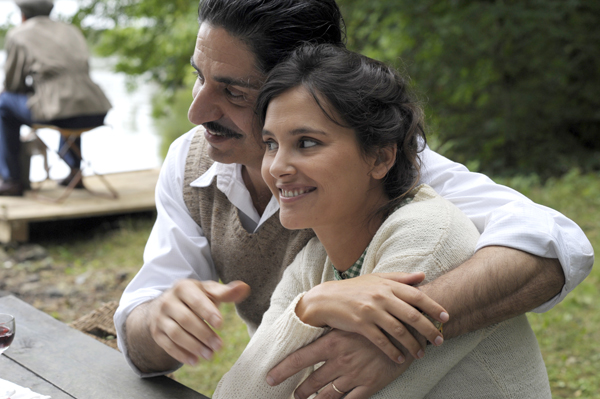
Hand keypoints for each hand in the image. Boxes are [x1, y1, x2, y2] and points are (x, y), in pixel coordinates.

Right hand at [146, 279, 249, 365]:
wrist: (166, 304)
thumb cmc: (195, 297)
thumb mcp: (208, 291)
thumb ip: (226, 292)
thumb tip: (244, 288)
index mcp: (183, 287)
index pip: (196, 300)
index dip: (208, 312)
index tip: (221, 324)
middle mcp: (168, 301)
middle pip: (186, 319)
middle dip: (204, 334)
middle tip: (219, 346)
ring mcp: (160, 318)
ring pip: (175, 334)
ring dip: (193, 346)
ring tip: (210, 355)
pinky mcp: (156, 333)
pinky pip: (167, 345)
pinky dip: (181, 354)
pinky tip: (195, 361)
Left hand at [267, 329, 412, 398]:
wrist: (407, 327)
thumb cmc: (376, 319)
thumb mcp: (350, 320)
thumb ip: (332, 325)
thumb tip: (312, 323)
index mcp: (333, 341)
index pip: (301, 358)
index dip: (283, 370)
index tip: (270, 377)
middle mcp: (341, 360)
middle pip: (312, 381)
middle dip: (299, 391)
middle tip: (292, 395)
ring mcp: (356, 374)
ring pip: (329, 395)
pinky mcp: (371, 384)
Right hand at [295, 272, 446, 361]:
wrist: (325, 299)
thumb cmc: (354, 289)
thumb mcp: (376, 279)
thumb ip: (401, 278)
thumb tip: (423, 276)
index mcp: (387, 285)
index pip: (417, 296)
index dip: (433, 307)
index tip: (446, 318)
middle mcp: (381, 297)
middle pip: (412, 316)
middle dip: (429, 330)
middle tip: (439, 340)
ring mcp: (371, 312)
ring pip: (399, 331)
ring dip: (413, 344)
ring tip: (421, 353)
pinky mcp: (360, 325)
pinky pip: (382, 341)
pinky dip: (393, 351)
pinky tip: (400, 358)